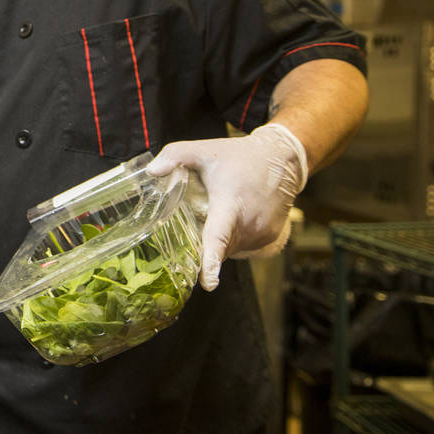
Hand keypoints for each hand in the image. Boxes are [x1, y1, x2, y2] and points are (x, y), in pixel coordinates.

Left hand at [146, 123, 307, 290]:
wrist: (282, 159)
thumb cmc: (240, 156)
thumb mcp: (203, 150)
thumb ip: (174, 156)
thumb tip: (152, 171)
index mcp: (230, 204)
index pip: (219, 237)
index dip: (211, 261)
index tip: (208, 283)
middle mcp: (249, 223)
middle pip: (217, 248)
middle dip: (202, 245)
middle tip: (197, 219)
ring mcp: (262, 233)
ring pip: (229, 250)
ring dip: (218, 241)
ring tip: (219, 211)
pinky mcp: (269, 238)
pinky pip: (242, 247)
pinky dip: (232, 239)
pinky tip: (231, 218)